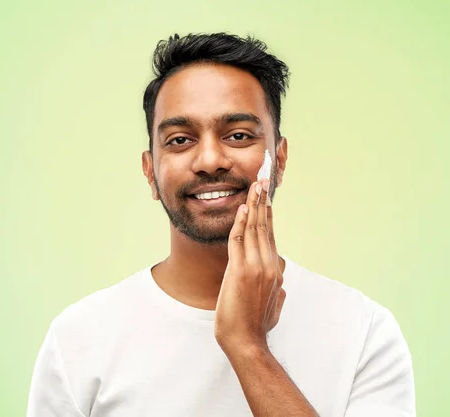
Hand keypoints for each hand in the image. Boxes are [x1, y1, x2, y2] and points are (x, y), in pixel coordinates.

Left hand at [214, 179, 285, 351]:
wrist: (246, 341)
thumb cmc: (256, 326)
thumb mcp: (274, 306)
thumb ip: (278, 291)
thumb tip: (281, 285)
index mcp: (275, 271)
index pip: (270, 236)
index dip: (267, 215)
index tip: (266, 198)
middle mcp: (269, 265)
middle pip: (265, 227)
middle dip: (263, 201)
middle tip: (263, 180)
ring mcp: (257, 267)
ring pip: (255, 229)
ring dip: (253, 205)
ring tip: (255, 186)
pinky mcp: (241, 271)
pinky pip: (240, 240)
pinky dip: (240, 222)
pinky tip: (241, 208)